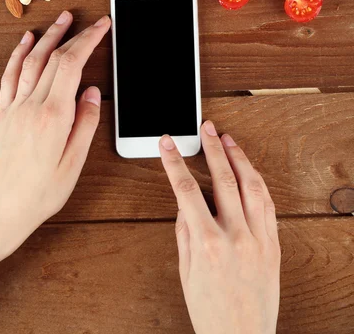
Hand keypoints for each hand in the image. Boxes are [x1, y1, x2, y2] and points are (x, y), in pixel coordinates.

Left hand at [0, 11, 110, 257]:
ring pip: (32, 61)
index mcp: (54, 116)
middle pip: (56, 58)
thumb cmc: (42, 191)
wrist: (5, 208)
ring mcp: (15, 107)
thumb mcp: (75, 162)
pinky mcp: (4, 112)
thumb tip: (93, 92)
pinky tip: (27, 41)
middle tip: (93, 22)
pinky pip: (10, 75)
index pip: (73, 65)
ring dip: (49, 36)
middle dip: (76, 34)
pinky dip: (18, 54)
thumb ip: (86, 123)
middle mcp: (32, 105)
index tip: (102, 26)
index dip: (89, 40)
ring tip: (63, 19)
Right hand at [160, 122, 280, 333]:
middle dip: (212, 148)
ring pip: (251, 185)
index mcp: (207, 244)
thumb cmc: (211, 312)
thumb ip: (184, 233)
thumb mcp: (186, 273)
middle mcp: (235, 236)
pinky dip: (258, 182)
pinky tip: (249, 170)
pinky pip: (268, 204)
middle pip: (223, 178)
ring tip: (228, 140)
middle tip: (206, 128)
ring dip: (239, 158)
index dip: (174, 162)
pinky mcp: (274, 244)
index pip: (186, 190)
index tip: (168, 143)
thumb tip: (184, 204)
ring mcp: (258, 239)